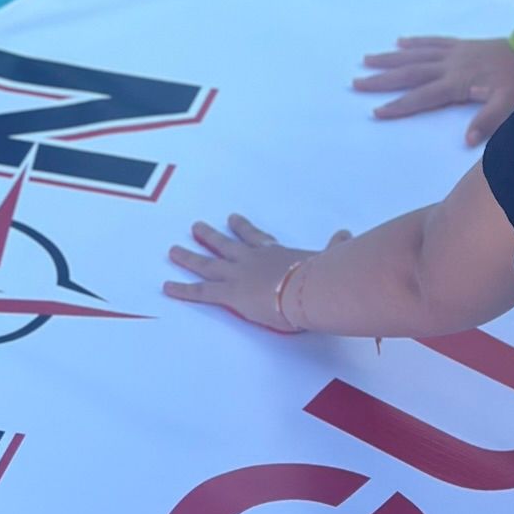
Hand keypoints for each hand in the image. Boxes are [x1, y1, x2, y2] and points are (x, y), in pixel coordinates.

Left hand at [164, 213, 349, 329]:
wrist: (308, 288)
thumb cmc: (319, 276)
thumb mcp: (329, 259)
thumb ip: (335, 247)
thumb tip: (346, 235)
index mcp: (274, 252)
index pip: (255, 238)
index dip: (243, 228)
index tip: (233, 220)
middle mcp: (251, 259)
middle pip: (225, 245)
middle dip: (210, 236)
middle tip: (196, 227)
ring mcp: (237, 274)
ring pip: (206, 263)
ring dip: (189, 256)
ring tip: (173, 250)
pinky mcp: (228, 294)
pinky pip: (200, 292)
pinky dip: (182, 289)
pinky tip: (167, 287)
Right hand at [353, 35, 513, 145]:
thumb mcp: (512, 106)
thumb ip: (489, 121)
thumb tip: (467, 140)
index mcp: (458, 83)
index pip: (422, 97)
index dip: (399, 105)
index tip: (376, 111)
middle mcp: (450, 66)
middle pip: (409, 73)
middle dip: (382, 80)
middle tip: (356, 82)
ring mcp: (455, 53)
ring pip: (415, 55)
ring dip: (391, 59)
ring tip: (367, 60)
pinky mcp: (462, 45)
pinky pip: (433, 42)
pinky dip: (415, 42)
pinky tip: (400, 42)